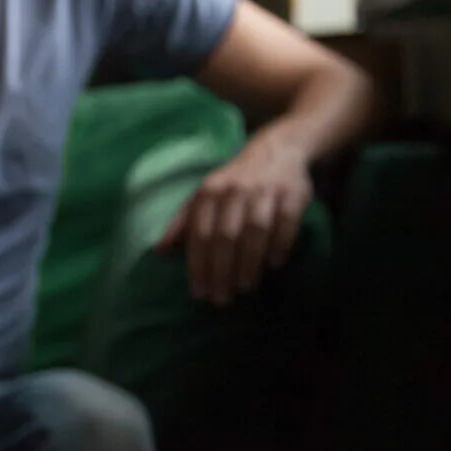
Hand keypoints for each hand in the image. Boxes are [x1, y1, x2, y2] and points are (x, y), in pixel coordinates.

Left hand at [155, 132, 311, 305]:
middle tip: (221, 299)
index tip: (198, 292)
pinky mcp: (292, 194)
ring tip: (244, 288)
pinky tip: (274, 264)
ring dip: (249, 262)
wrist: (276, 151)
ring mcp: (264, 192)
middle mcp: (234, 191)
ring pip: (255, 230)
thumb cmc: (233, 183)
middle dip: (221, 270)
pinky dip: (280, 243)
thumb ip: (182, 222)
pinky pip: (286, 222)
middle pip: (225, 236)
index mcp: (208, 193)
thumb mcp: (203, 196)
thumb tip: (158, 250)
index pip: (199, 234)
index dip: (198, 265)